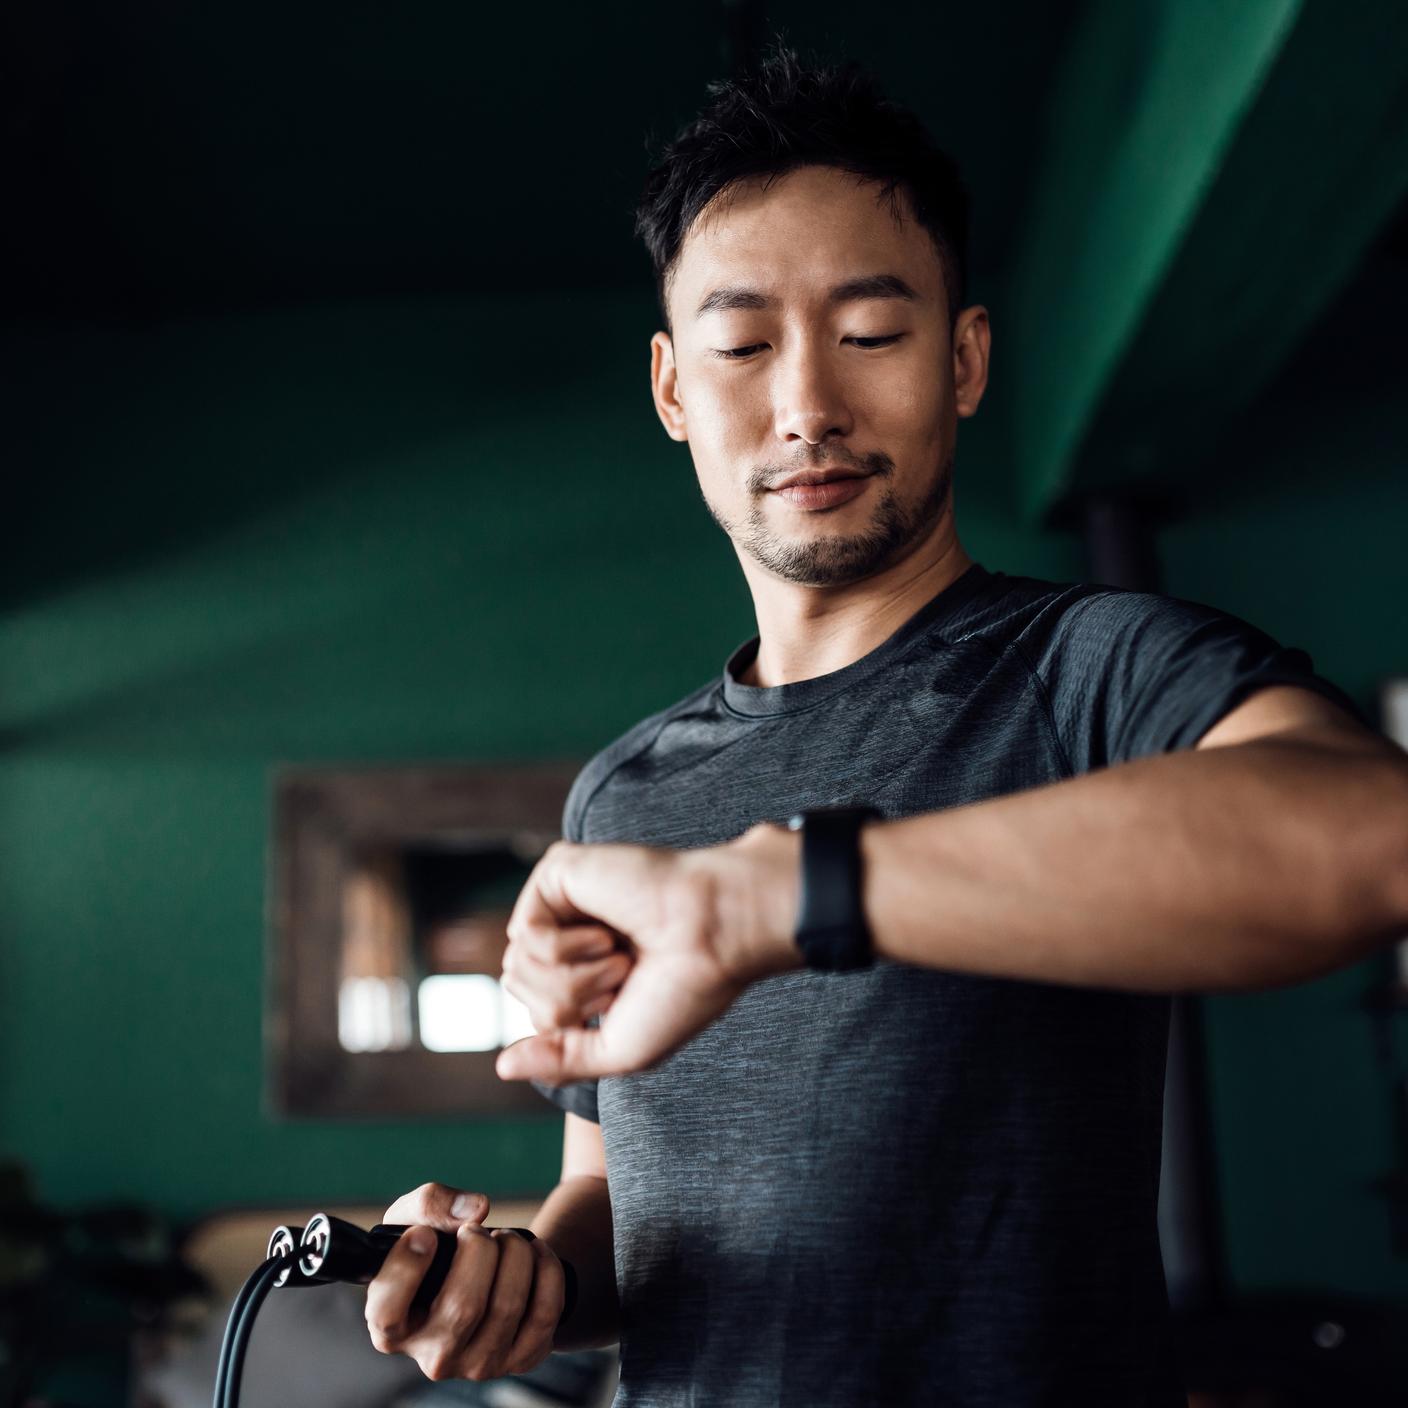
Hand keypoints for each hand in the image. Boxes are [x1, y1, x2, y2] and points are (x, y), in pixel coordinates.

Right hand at [363, 1182, 567, 1381]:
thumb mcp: (413, 1219)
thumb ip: (429, 1203)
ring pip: (508, 1306)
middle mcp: (433, 1357)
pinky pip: (546, 1312)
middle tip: (476, 1231)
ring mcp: (479, 1364)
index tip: (425, 1234)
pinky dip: (547, 1268)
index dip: (406, 1269)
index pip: (387, 1315)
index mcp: (393, 1329)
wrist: (480, 1276)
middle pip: (464, 1307)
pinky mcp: (521, 1358)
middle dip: (479, 1249)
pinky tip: (533, 1251)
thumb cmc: (435, 1249)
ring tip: (504, 1239)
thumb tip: (475, 1210)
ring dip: (514, 1252)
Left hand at [496, 822, 801, 1084]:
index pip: (535, 1008)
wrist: (713, 938)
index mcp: (586, 965)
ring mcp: (563, 900)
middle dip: (569, 1000)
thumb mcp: (620, 1049)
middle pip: (518, 986)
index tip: (625, 1000)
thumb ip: (560, 1060)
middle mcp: (570, 929)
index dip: (570, 1022)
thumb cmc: (681, 990)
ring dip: (575, 977)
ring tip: (619, 953)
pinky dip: (568, 948)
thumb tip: (502, 1067)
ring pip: (516, 965)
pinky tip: (607, 932)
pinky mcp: (558, 873)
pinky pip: (524, 934)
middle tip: (623, 974)